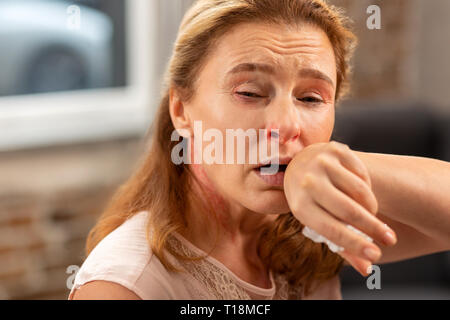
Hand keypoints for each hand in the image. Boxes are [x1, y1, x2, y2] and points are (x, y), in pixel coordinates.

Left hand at [283, 141, 397, 275]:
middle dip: (374, 228)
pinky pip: (362, 173)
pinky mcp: (335, 149)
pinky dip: (367, 187)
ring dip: (371, 207)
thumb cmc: (311, 200)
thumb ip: (341, 245)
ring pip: (360, 191)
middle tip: (389, 239)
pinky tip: (361, 192)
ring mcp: (321, 163)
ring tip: (371, 214)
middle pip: (349, 211)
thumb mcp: (317, 221)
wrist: (300, 164)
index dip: (355, 244)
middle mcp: (308, 182)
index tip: (376, 255)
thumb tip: (367, 269)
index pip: (331, 229)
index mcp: (299, 205)